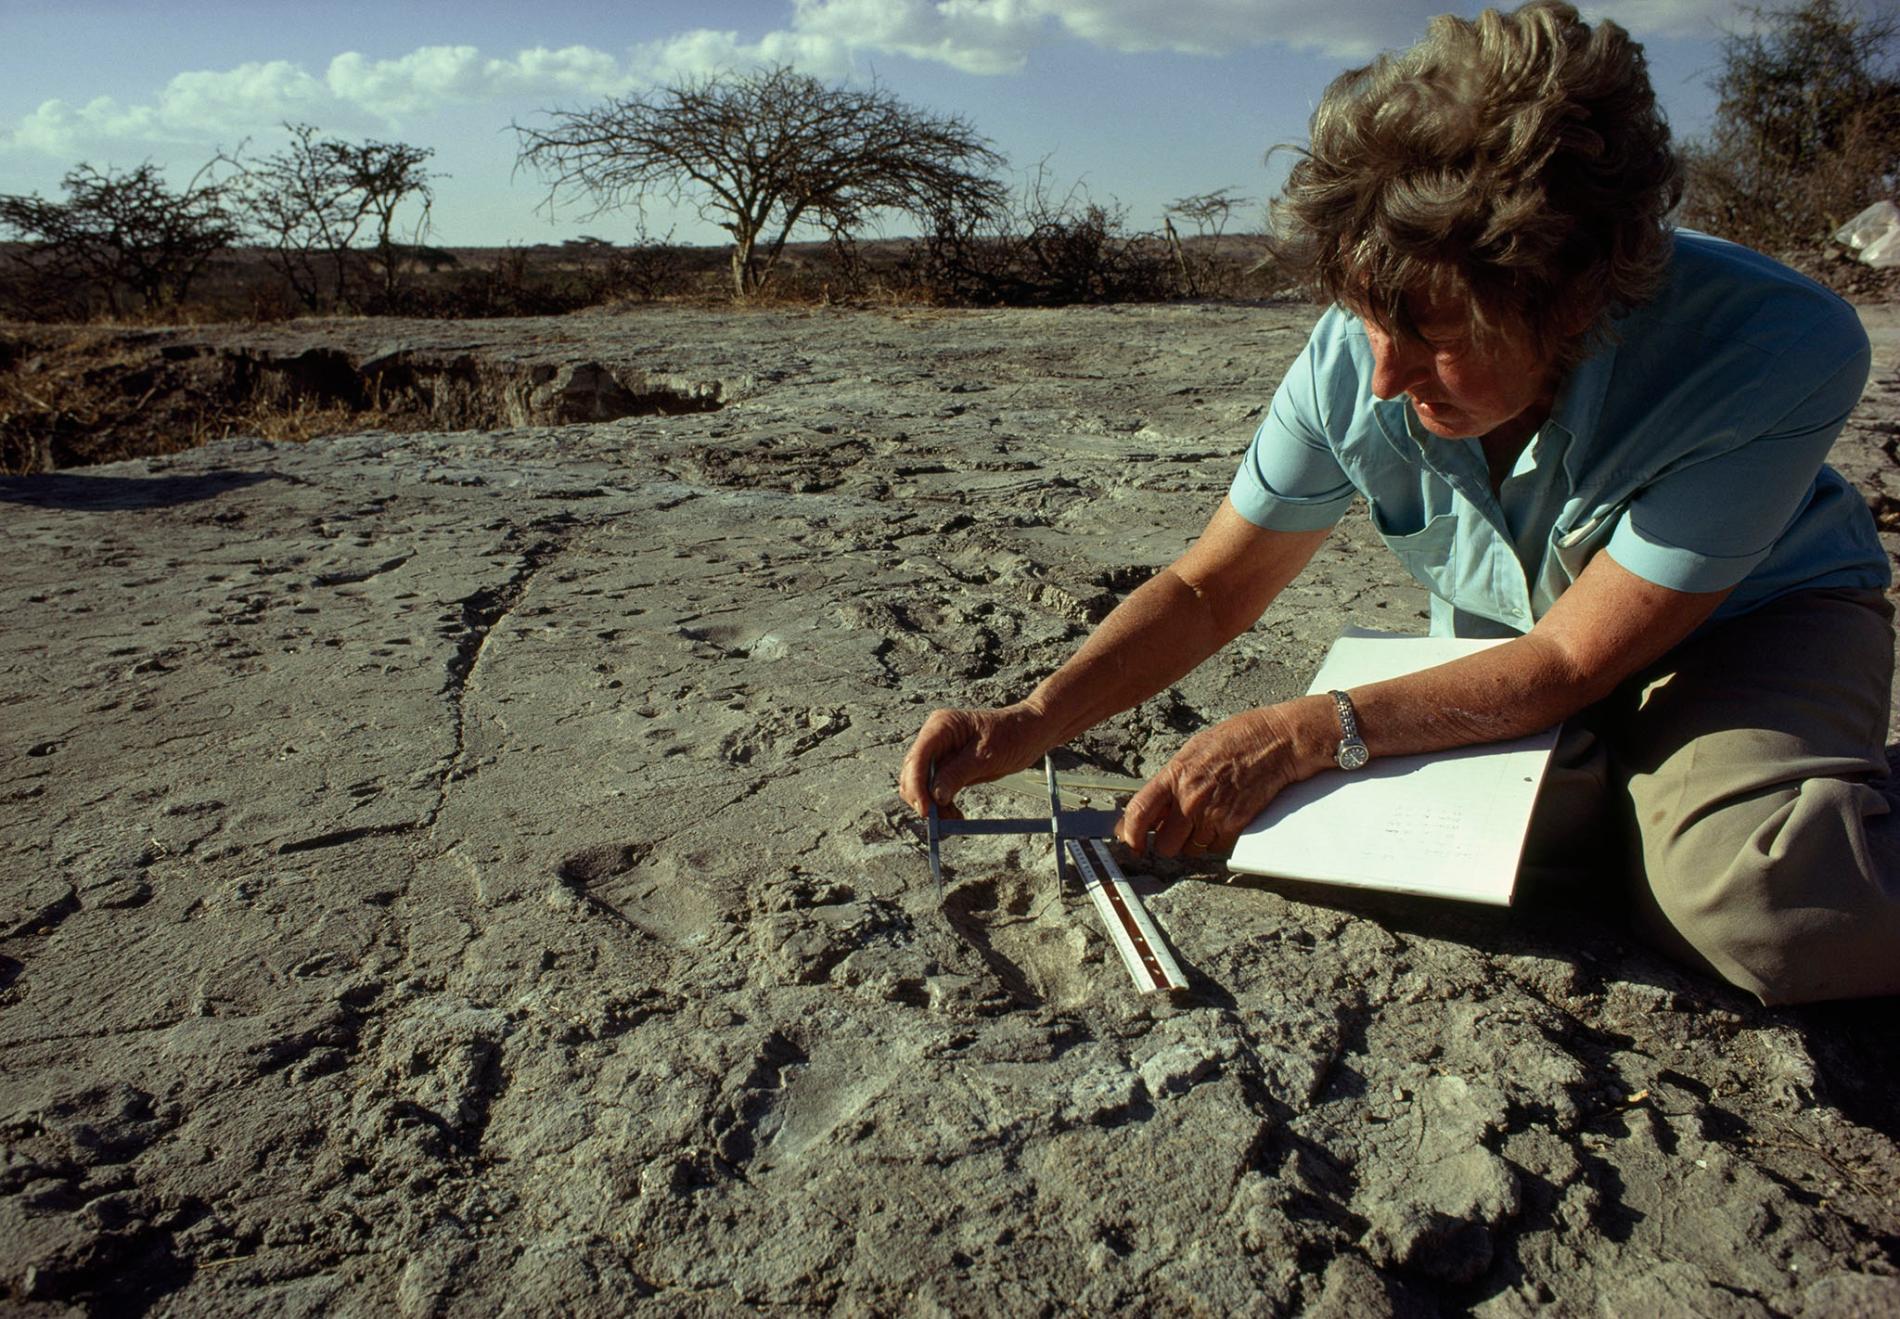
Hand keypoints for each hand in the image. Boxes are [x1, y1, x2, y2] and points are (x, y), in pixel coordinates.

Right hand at [898, 703, 1051, 819]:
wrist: (1030, 732)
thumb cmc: (1012, 735)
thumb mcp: (986, 756)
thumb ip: (958, 773)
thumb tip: (935, 794)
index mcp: (942, 726)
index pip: (918, 757)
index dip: (917, 785)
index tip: (926, 810)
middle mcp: (935, 737)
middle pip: (913, 771)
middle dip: (922, 797)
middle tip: (939, 821)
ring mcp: (941, 751)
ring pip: (922, 783)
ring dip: (932, 804)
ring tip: (953, 819)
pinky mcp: (948, 766)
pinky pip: (936, 788)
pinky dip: (941, 804)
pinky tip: (954, 815)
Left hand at [1119, 702, 1325, 857]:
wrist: (1275, 742)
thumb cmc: (1237, 739)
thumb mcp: (1193, 751)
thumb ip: (1171, 780)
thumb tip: (1154, 805)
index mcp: (1174, 775)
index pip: (1139, 813)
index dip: (1130, 835)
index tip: (1133, 843)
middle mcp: (1190, 797)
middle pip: (1165, 844)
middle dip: (1169, 842)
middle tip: (1178, 831)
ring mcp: (1213, 813)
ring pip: (1191, 850)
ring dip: (1195, 842)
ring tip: (1206, 819)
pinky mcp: (1235, 824)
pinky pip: (1216, 848)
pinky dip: (1218, 841)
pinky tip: (1224, 820)